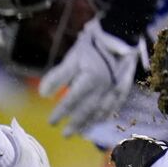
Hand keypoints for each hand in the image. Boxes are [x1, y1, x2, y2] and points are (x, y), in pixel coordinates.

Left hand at [38, 18, 146, 135]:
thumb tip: (43, 95)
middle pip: (87, 110)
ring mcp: (115, 87)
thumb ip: (58, 76)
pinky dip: (108, 113)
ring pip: (102, 110)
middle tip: (66, 134)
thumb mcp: (72, 57)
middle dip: (75, 123)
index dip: (60, 113)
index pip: (71, 102)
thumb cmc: (93, 44)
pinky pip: (116, 103)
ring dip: (91, 122)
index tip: (51, 123)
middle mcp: (103, 87)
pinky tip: (103, 118)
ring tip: (82, 131)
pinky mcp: (124, 84)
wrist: (121, 32)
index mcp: (90, 80)